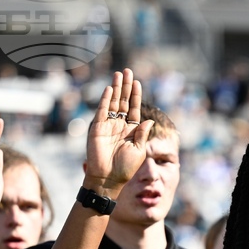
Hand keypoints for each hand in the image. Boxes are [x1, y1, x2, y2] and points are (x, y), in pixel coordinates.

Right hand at [84, 69, 153, 193]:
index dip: (136, 95)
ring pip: (113, 102)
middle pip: (124, 101)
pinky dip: (106, 99)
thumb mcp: (139, 150)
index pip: (134, 108)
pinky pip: (102, 110)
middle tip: (127, 71)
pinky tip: (110, 89)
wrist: (108, 178)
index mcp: (132, 130)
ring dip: (116, 88)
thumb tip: (150, 120)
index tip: (138, 82)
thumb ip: (142, 133)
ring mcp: (108, 125)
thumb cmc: (125, 168)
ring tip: (119, 74)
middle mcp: (120, 125)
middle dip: (126, 86)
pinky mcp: (98, 127)